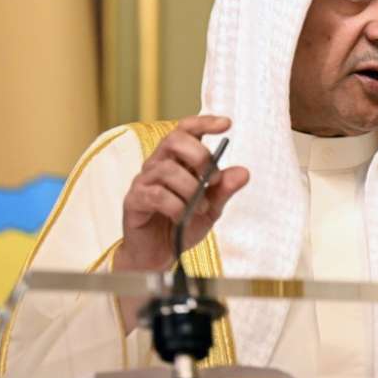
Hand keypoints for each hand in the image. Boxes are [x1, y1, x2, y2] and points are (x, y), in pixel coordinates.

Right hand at [114, 115, 248, 272]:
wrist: (159, 255)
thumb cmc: (181, 225)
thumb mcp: (211, 208)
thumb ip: (224, 190)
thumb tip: (243, 172)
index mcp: (177, 160)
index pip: (186, 129)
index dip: (204, 122)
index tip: (226, 124)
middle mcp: (158, 164)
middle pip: (174, 140)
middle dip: (199, 155)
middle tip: (213, 178)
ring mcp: (144, 181)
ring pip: (167, 169)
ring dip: (191, 188)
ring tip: (200, 208)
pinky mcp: (134, 200)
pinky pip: (156, 194)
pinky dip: (176, 206)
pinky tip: (181, 217)